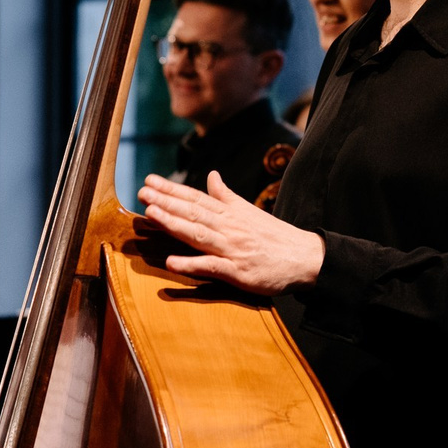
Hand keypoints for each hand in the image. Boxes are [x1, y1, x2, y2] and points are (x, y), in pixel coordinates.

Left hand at [137, 171, 325, 294]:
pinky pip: (212, 266)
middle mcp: (229, 227)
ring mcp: (232, 249)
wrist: (305, 257)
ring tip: (151, 214)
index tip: (149, 180)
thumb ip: (227, 196)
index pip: (196, 198)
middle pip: (193, 213)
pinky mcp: (238, 271)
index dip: (172, 190)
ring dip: (174, 224)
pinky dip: (192, 264)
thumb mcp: (250, 212)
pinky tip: (171, 262)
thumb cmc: (275, 236)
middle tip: (142, 192)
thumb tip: (212, 176)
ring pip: (198, 234)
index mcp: (230, 213)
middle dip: (166, 202)